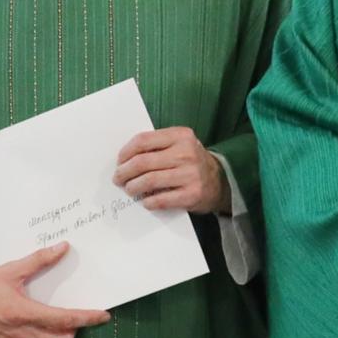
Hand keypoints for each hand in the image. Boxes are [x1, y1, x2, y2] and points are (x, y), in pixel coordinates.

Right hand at [0, 242, 109, 337]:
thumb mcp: (10, 270)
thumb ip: (38, 260)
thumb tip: (63, 248)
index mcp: (23, 313)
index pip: (64, 320)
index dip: (87, 318)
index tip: (103, 316)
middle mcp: (20, 333)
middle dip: (75, 329)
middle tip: (77, 315)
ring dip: (59, 336)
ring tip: (59, 320)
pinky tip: (40, 327)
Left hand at [113, 127, 227, 213]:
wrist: (219, 181)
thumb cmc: (191, 162)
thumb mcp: (179, 144)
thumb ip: (157, 145)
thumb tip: (125, 159)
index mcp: (181, 136)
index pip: (143, 140)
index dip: (125, 152)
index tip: (119, 161)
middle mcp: (186, 153)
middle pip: (142, 162)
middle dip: (124, 172)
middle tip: (118, 178)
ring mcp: (190, 174)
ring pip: (148, 180)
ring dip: (133, 187)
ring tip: (130, 189)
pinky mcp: (192, 195)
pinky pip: (160, 199)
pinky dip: (148, 201)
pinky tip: (145, 201)